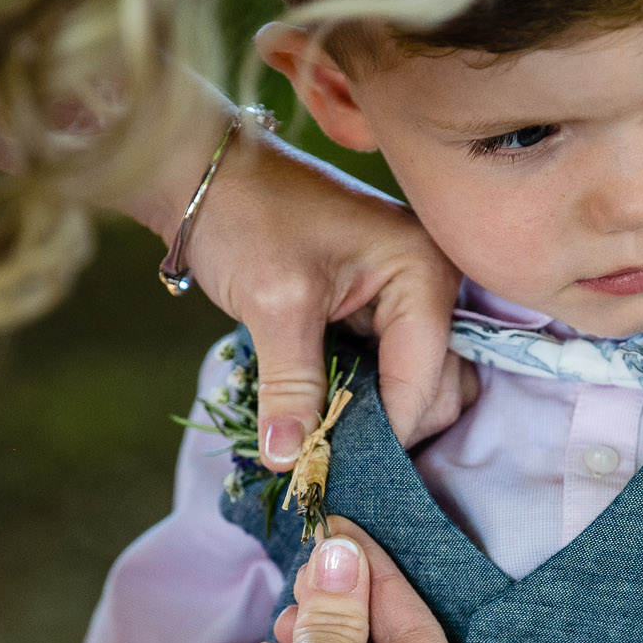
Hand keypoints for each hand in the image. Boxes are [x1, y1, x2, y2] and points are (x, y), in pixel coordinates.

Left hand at [157, 118, 475, 465]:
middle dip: (387, 428)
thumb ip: (293, 388)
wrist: (205, 173)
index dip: (384, 431)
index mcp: (424, 270)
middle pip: (436, 389)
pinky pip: (384, 371)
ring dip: (373, 418)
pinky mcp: (375, 309)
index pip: (425, 380)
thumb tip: (289, 462)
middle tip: (328, 457)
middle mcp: (429, 283)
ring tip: (322, 440)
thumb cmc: (246, 217)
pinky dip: (358, 399)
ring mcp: (405, 296)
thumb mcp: (274, 305)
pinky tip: (321, 416)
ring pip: (413, 387)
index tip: (332, 469)